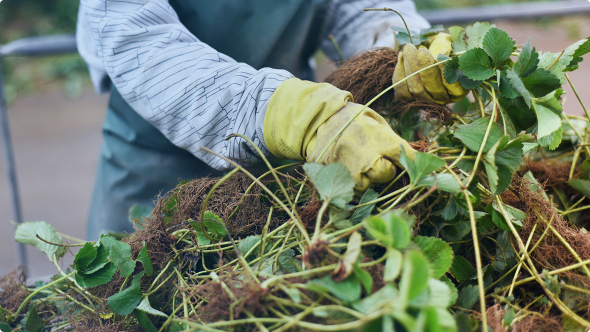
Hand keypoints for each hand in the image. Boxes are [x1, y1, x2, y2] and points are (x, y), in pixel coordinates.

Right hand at [264, 78, 414, 190]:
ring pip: (367, 185)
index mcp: (376, 135)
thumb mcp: (376, 121)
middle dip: (387, 169)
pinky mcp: (333, 176)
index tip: (416, 163)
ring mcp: (346, 167)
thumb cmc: (353, 120)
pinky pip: (349, 188)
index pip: (404, 154)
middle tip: (380, 160)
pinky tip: (348, 169)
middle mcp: (362, 154)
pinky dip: (352, 182)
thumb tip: (413, 159)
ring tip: (360, 163)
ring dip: (368, 177)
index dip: (412, 160)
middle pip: (386, 173)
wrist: (319, 120)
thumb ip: (392, 140)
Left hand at [393, 33, 467, 103]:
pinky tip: (401, 56)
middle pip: (433, 88)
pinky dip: (400, 72)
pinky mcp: (409, 97)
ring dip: (411, 68)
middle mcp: (443, 98)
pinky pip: (402, 90)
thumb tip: (438, 56)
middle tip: (421, 50)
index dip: (446, 72)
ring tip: (409, 49)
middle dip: (426, 68)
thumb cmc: (440, 46)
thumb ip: (445, 48)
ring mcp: (425, 99)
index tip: (439, 57)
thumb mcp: (447, 43)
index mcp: (459, 88)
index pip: (455, 86)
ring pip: (416, 90)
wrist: (423, 48)